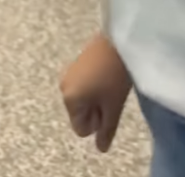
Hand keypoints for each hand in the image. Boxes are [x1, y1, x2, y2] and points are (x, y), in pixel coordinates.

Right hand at [60, 33, 131, 152]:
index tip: (110, 106)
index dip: (97, 123)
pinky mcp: (78, 60)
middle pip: (81, 113)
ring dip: (97, 96)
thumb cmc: (116, 74)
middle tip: (112, 95)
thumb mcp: (114, 106)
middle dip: (96, 110)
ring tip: (111, 82)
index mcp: (69, 99)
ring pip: (84, 98)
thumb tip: (101, 148)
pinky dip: (96, 84)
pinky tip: (108, 72)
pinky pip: (85, 84)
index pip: (81, 129)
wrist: (120, 36)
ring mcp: (70, 71)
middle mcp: (64, 86)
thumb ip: (106, 129)